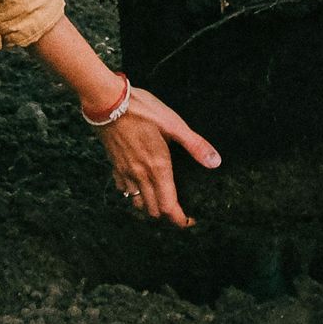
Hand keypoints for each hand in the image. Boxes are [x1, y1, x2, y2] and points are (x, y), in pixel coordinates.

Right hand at [100, 83, 220, 228]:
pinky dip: (133, 193)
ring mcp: (125, 172)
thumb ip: (194, 145)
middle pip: (153, 210)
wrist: (107, 103)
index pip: (168, 207)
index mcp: (157, 168)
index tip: (190, 220)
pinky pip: (124, 189)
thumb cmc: (142, 110)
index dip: (180, 219)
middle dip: (167, 214)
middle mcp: (140, 175)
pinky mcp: (114, 165)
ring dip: (149, 206)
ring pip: (137, 203)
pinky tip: (140, 183)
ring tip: (160, 198)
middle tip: (179, 208)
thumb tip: (215, 162)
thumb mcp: (173, 124)